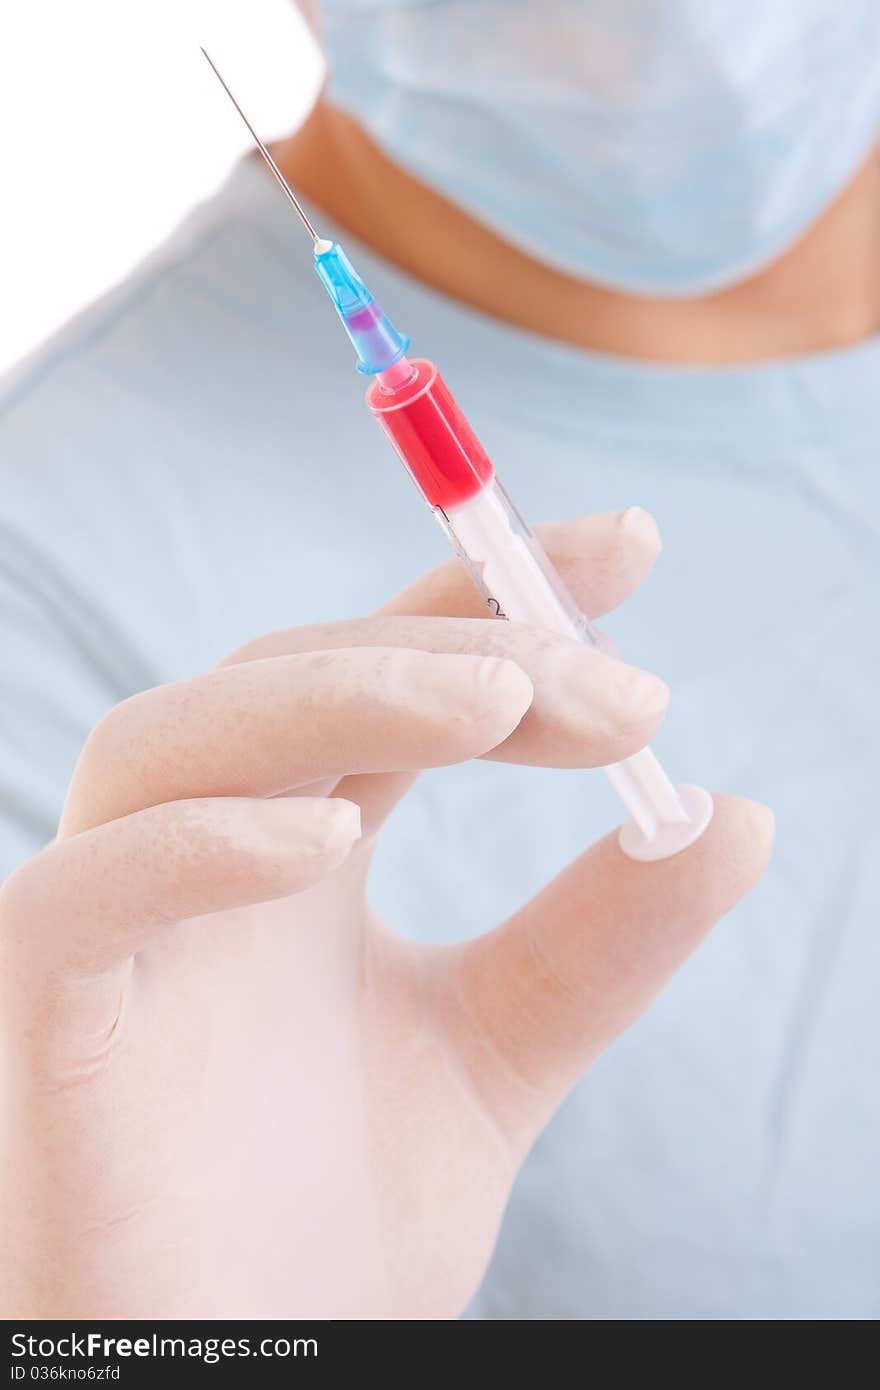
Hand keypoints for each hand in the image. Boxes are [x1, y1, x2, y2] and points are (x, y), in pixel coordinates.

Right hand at [0, 508, 772, 1318]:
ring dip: (337, 694)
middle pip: (286, 674)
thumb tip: (739, 818)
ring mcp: (113, 932)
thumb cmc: (332, 1228)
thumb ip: (596, 944)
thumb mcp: (500, 1056)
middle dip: (451, 649)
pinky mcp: (46, 1027)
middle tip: (618, 684)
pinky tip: (330, 836)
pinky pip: (77, 898)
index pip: (382, 670)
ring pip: (169, 739)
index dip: (488, 594)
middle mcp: (200, 861)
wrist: (233, 1382)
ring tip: (501, 703)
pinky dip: (196, 845)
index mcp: (300, 849)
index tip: (628, 547)